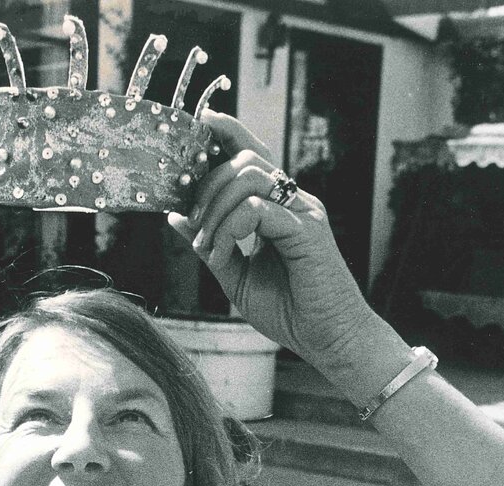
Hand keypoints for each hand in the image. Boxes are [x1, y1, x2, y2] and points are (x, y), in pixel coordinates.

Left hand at [168, 114, 375, 370]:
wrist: (328, 339)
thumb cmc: (289, 311)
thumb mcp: (235, 275)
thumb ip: (210, 243)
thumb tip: (176, 217)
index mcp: (278, 207)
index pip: (251, 153)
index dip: (226, 133)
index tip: (198, 128)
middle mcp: (293, 201)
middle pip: (244, 160)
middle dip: (206, 187)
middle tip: (193, 227)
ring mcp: (302, 212)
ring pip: (250, 176)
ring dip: (215, 209)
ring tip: (206, 248)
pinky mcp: (307, 230)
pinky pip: (257, 209)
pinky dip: (230, 229)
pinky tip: (221, 255)